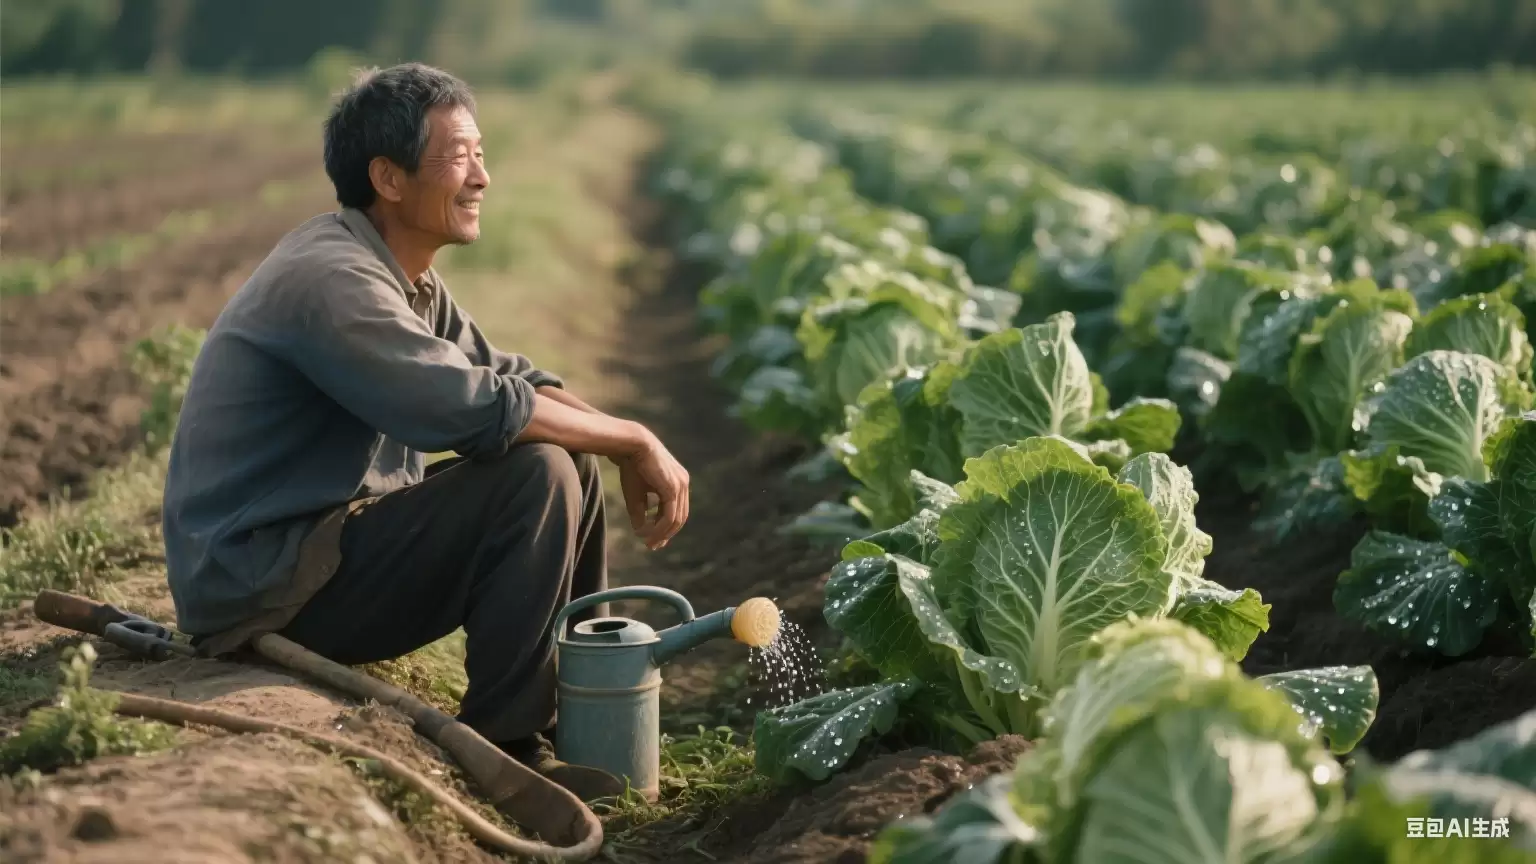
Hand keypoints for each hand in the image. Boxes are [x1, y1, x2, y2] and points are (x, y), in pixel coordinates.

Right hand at [617, 433, 689, 549]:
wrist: (631, 445)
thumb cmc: (632, 467)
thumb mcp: (636, 494)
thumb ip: (640, 512)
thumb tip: (640, 531)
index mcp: (678, 482)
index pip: (677, 511)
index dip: (666, 528)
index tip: (653, 539)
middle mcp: (683, 484)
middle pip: (679, 518)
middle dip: (665, 534)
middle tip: (652, 545)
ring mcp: (681, 485)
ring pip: (675, 520)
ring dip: (661, 533)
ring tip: (647, 541)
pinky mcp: (673, 488)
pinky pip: (669, 516)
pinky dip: (659, 527)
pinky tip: (646, 532)